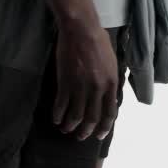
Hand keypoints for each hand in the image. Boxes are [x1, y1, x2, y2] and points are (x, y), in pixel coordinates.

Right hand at [52, 19, 119, 141]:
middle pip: (92, 118)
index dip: (104, 127)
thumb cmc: (98, 41)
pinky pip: (61, 104)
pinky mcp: (65, 82)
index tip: (98, 135)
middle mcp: (97, 89)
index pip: (110, 113)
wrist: (81, 30)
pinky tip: (55, 119)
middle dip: (85, 131)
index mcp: (111, 84)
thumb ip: (111, 80)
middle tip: (80, 137)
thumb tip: (110, 95)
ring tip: (65, 130)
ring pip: (75, 115)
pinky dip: (58, 114)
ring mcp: (81, 86)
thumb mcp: (112, 62)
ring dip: (70, 125)